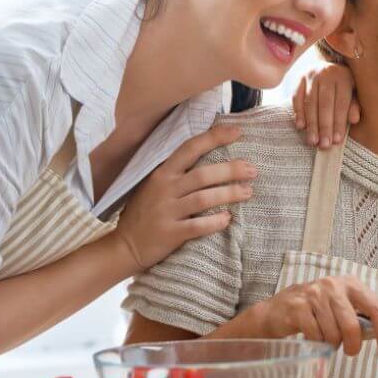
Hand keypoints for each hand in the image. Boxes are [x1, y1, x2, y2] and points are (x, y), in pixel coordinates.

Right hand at [113, 125, 255, 271]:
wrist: (125, 246)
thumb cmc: (146, 211)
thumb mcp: (155, 184)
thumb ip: (177, 171)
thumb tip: (211, 153)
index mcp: (162, 173)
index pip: (190, 148)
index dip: (214, 138)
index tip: (237, 131)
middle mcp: (164, 188)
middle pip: (203, 174)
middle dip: (231, 170)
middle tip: (252, 170)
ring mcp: (167, 211)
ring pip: (204, 199)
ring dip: (229, 194)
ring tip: (248, 192)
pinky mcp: (170, 233)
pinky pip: (197, 226)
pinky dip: (215, 222)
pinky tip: (228, 218)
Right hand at [249, 275, 377, 356]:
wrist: (275, 311)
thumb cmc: (314, 311)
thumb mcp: (340, 306)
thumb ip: (360, 316)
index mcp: (350, 283)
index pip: (376, 307)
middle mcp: (333, 285)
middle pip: (353, 325)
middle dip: (353, 345)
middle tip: (350, 351)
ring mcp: (314, 294)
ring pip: (333, 334)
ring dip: (331, 344)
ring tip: (324, 338)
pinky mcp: (298, 307)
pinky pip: (316, 337)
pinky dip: (317, 344)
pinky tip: (311, 337)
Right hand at [291, 61, 359, 147]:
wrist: (326, 66)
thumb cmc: (343, 85)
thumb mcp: (353, 92)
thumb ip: (354, 105)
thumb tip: (354, 120)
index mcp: (343, 77)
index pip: (341, 104)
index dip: (339, 123)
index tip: (337, 140)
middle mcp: (326, 74)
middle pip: (325, 104)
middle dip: (324, 126)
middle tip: (324, 145)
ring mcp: (311, 76)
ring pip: (310, 103)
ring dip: (311, 124)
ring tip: (312, 141)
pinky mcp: (298, 79)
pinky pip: (297, 98)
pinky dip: (298, 112)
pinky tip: (300, 126)